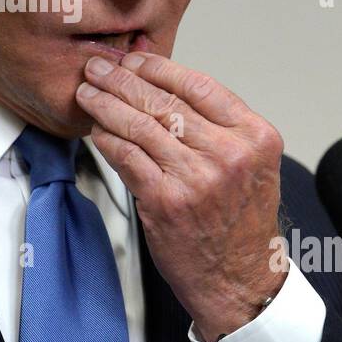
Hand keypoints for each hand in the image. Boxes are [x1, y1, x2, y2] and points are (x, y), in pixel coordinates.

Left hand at [76, 52, 286, 338]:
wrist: (241, 281)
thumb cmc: (241, 223)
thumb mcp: (250, 164)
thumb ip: (216, 126)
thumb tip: (163, 85)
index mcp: (254, 136)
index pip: (198, 85)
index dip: (158, 67)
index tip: (134, 60)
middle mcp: (229, 153)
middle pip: (164, 101)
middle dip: (122, 79)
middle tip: (98, 68)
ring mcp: (197, 177)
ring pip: (140, 125)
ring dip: (106, 104)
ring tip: (87, 93)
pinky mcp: (166, 201)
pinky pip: (126, 157)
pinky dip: (107, 140)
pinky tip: (96, 130)